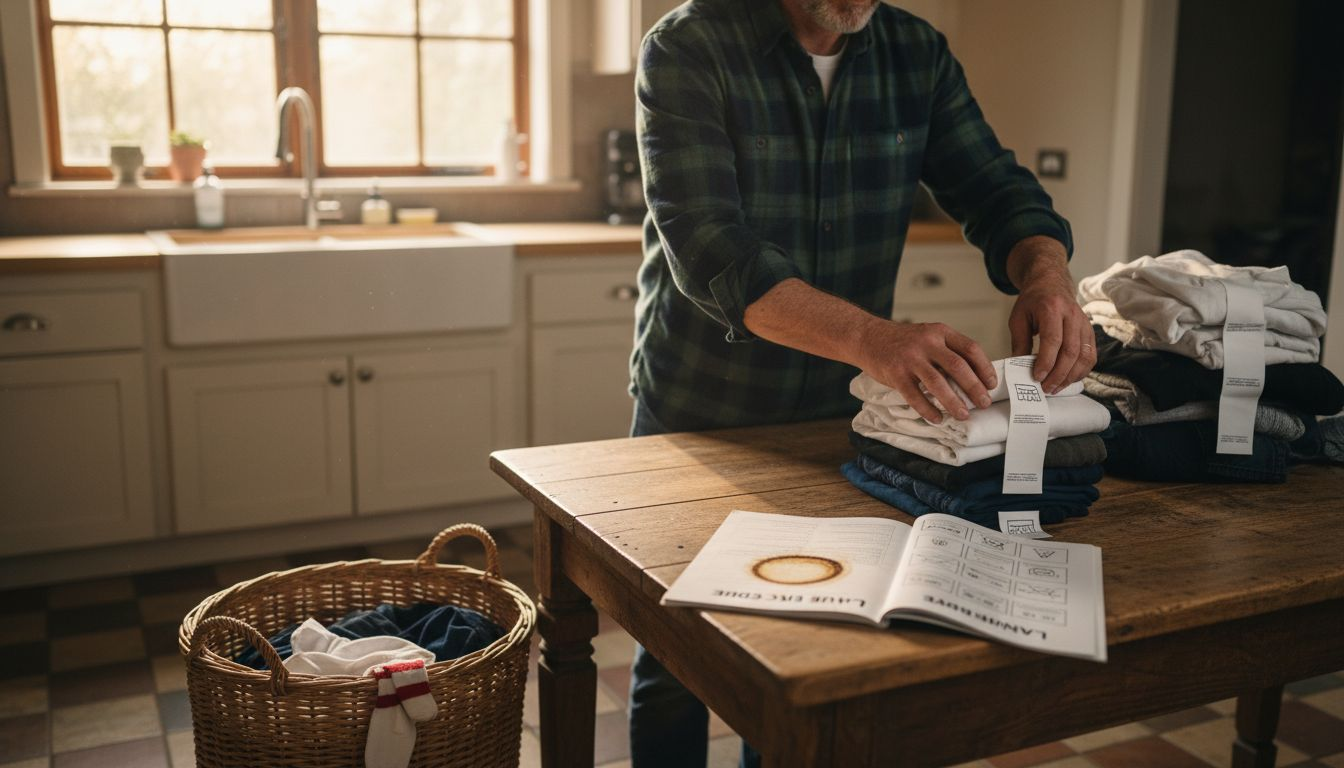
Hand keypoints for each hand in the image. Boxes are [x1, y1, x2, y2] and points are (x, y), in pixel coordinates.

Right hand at [857, 319, 996, 423]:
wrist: (867, 337)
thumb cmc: (902, 341)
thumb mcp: (928, 336)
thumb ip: (947, 351)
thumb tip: (973, 377)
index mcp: (940, 332)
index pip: (970, 348)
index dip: (984, 367)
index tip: (992, 384)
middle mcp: (927, 342)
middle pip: (958, 366)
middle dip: (974, 388)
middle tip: (983, 403)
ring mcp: (910, 358)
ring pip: (937, 383)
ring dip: (953, 402)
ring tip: (963, 415)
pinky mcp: (895, 373)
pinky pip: (915, 395)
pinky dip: (928, 409)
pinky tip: (937, 418)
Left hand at [1005, 237, 1094, 392]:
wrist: (1051, 284)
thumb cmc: (1032, 302)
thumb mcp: (1018, 318)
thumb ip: (1019, 342)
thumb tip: (1019, 368)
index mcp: (1052, 308)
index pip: (1053, 339)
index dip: (1046, 361)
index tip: (1037, 377)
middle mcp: (1073, 315)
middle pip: (1071, 350)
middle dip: (1059, 374)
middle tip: (1046, 388)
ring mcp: (1084, 323)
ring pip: (1085, 355)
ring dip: (1071, 376)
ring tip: (1056, 387)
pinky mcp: (1090, 331)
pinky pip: (1091, 355)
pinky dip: (1082, 370)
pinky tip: (1069, 379)